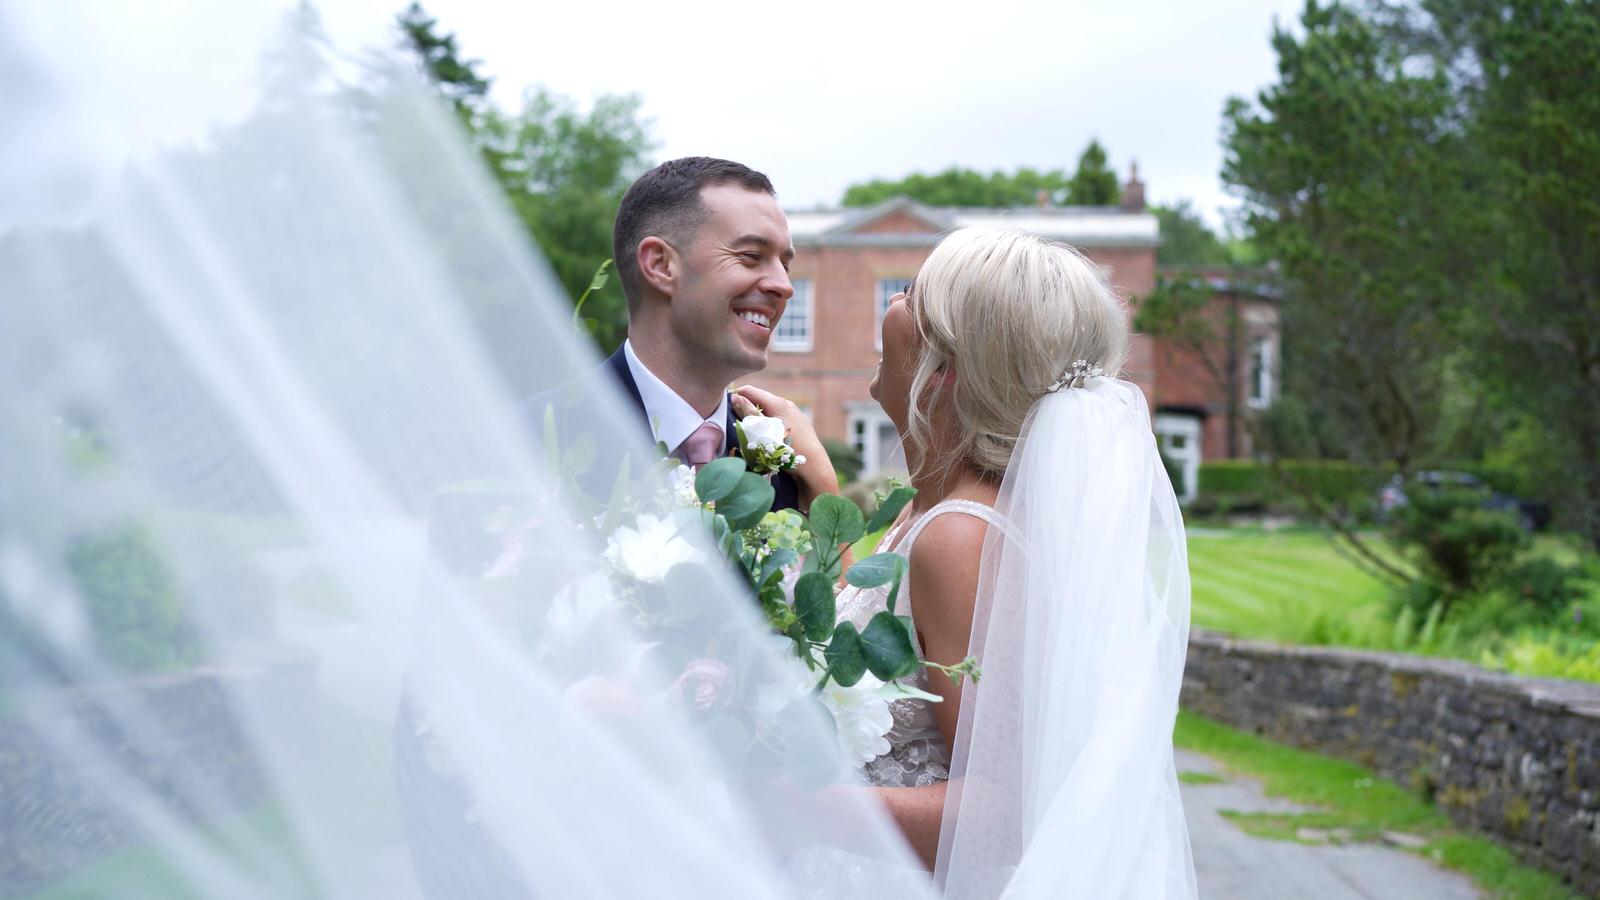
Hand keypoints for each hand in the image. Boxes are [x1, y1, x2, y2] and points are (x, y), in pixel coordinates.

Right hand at [732, 384, 839, 510]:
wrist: (814, 469)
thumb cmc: (787, 451)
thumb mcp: (763, 433)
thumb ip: (748, 414)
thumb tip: (734, 397)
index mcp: (778, 403)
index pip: (750, 390)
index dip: (735, 395)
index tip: (722, 405)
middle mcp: (787, 404)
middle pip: (759, 400)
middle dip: (745, 407)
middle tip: (732, 419)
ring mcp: (794, 414)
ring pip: (768, 411)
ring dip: (756, 417)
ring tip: (746, 430)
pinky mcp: (798, 425)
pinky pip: (777, 419)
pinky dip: (766, 424)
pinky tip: (763, 437)